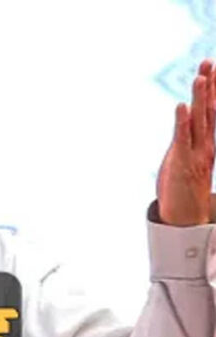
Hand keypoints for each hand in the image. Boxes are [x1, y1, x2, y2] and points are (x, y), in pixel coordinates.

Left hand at [156, 59, 215, 225]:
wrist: (185, 217)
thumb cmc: (183, 189)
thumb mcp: (187, 162)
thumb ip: (187, 143)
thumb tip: (186, 126)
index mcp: (206, 144)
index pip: (212, 112)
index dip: (214, 90)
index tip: (213, 68)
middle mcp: (203, 145)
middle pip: (209, 110)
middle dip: (209, 86)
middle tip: (209, 61)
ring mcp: (194, 152)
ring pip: (199, 120)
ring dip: (199, 98)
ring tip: (200, 76)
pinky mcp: (181, 161)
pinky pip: (182, 138)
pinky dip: (182, 122)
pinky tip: (182, 106)